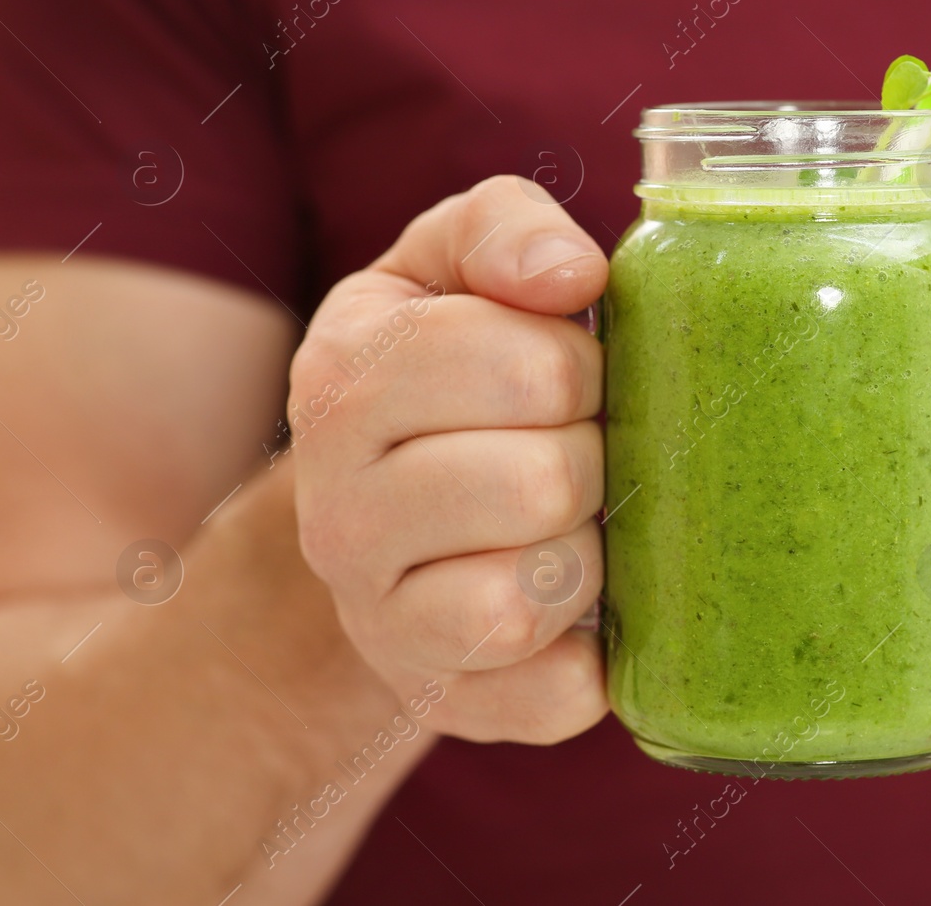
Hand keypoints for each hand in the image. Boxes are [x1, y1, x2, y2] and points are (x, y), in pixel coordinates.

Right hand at [289, 176, 608, 742]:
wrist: (386, 510)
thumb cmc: (450, 367)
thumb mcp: (454, 265)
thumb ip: (506, 229)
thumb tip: (570, 276)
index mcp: (343, 378)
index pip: (524, 367)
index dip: (579, 364)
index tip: (567, 371)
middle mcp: (338, 511)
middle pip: (543, 482)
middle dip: (593, 455)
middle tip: (574, 448)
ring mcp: (378, 620)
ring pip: (537, 591)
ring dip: (591, 551)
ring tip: (568, 524)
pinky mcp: (439, 700)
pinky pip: (553, 692)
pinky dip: (593, 655)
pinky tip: (577, 613)